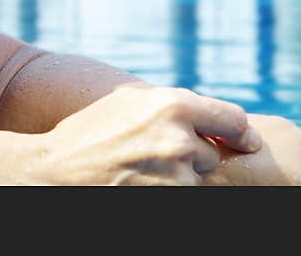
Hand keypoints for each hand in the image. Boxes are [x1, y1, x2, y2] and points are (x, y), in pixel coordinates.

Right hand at [40, 85, 261, 184]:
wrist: (57, 170)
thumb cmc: (89, 131)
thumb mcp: (127, 100)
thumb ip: (170, 102)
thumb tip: (213, 113)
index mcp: (173, 105)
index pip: (234, 119)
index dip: (239, 132)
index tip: (243, 140)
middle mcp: (180, 140)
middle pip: (213, 154)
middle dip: (192, 156)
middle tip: (156, 154)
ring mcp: (175, 176)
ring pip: (198, 180)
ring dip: (179, 178)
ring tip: (142, 170)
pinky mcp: (169, 201)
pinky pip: (184, 196)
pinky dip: (168, 191)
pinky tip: (140, 184)